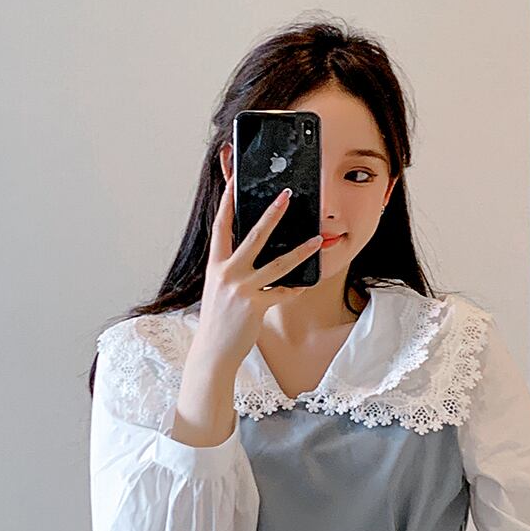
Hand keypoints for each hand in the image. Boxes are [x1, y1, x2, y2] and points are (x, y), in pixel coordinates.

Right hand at [192, 163, 324, 369]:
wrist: (213, 351)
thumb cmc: (218, 320)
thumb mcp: (218, 288)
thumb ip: (231, 269)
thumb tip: (250, 254)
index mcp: (215, 265)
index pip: (221, 225)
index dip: (226, 200)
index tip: (233, 178)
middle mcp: (226, 272)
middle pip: (253, 236)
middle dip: (272, 214)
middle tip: (286, 195)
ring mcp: (241, 289)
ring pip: (277, 264)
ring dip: (300, 251)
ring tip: (316, 240)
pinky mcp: (255, 305)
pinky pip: (282, 293)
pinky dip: (294, 289)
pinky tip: (305, 284)